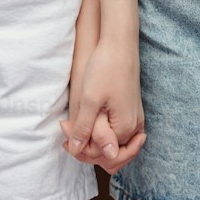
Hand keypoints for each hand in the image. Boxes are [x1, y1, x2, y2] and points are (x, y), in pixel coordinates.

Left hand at [59, 36, 145, 175]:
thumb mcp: (89, 100)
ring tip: (73, 126)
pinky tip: (87, 121)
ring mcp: (135, 119)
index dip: (80, 148)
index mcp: (125, 128)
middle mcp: (134, 127)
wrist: (119, 43)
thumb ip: (85, 129)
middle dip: (86, 147)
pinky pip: (117, 132)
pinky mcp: (131, 110)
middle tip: (66, 129)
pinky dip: (102, 131)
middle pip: (109, 153)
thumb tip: (78, 152)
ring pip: (113, 143)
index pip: (102, 155)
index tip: (65, 130)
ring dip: (93, 140)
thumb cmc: (105, 68)